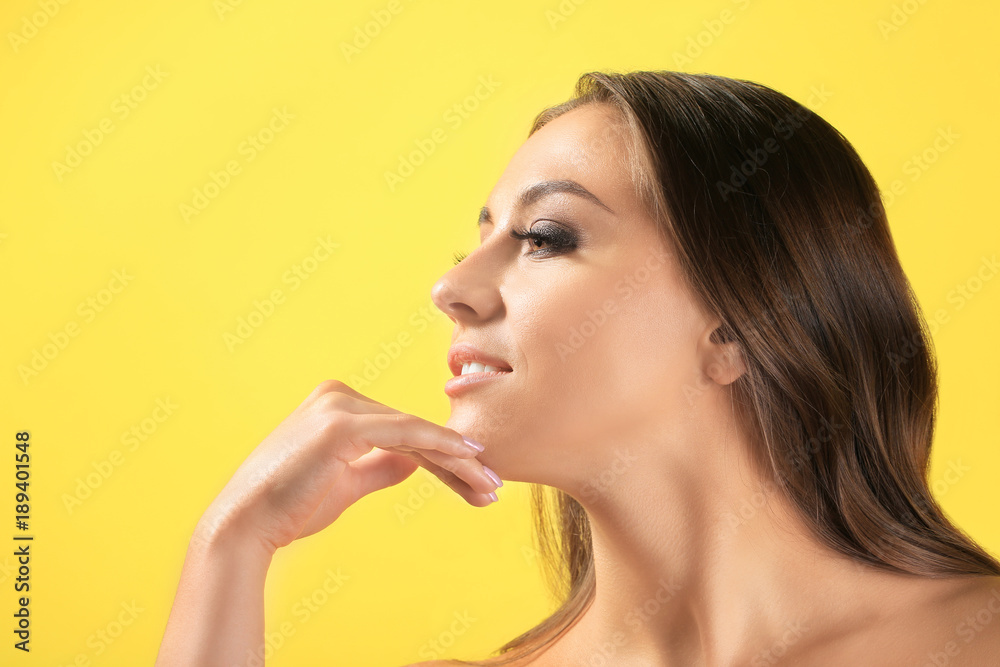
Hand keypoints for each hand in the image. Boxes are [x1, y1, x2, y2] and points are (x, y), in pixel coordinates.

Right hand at [194, 379, 500, 553]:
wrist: (247, 525)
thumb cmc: (291, 508)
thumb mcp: (346, 483)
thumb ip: (380, 466)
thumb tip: (413, 462)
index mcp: (337, 404)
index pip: (403, 431)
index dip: (444, 458)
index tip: (478, 482)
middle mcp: (338, 395)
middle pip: (414, 430)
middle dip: (458, 462)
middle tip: (494, 487)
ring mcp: (340, 406)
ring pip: (416, 433)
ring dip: (458, 461)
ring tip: (490, 486)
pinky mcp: (343, 424)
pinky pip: (406, 434)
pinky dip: (441, 447)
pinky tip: (470, 460)